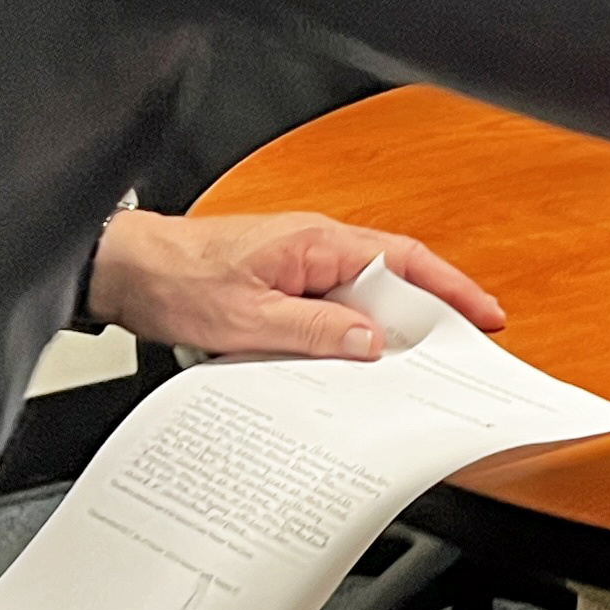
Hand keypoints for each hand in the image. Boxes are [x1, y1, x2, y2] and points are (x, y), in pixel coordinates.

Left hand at [87, 207, 504, 359]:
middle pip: (393, 277)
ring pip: (363, 294)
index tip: (484, 315)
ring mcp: (300, 261)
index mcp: (317, 242)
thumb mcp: (248, 319)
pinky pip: (333, 303)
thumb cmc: (175, 281)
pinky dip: (351, 329)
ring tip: (410, 367)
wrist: (125, 270)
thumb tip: (372, 341)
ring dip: (386, 326)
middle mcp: (315, 245)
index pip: (404, 260)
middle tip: (459, 354)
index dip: (450, 289)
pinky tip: (350, 359)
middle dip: (430, 313)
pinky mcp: (282, 280)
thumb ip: (315, 329)